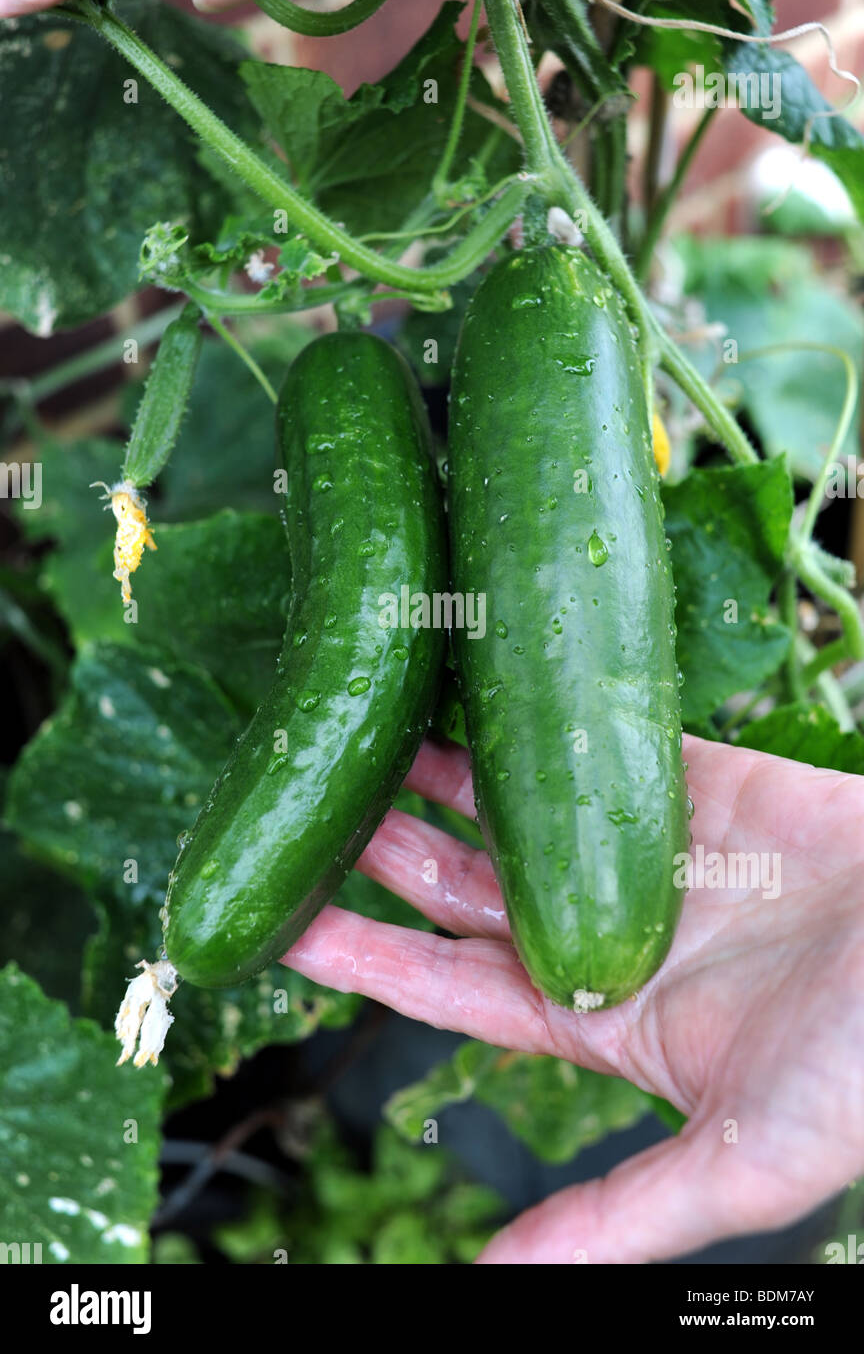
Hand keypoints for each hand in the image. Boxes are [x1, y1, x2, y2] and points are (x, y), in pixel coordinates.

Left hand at [283, 734, 863, 1263]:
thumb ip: (617, 1216)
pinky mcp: (698, 782)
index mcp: (600, 1016)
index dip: (370, 957)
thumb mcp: (741, 1160)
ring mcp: (646, 851)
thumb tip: (496, 1280)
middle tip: (303, 809)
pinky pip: (599, 743)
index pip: (451, 984)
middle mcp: (605, 928)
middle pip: (464, 886)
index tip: (289, 926)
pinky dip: (539, 715)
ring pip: (515, 806)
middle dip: (386, 851)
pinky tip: (478, 689)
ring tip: (362, 736)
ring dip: (441, 777)